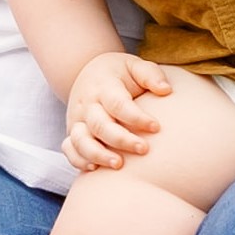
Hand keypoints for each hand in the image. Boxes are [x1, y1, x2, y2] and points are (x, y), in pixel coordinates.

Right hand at [62, 53, 177, 171]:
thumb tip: (165, 90)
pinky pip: (69, 149)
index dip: (136, 117)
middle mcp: (88, 104)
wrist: (89, 73)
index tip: (156, 127)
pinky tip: (95, 169)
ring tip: (119, 165)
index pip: (118, 104)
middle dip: (121, 140)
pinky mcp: (72, 132)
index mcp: (104, 86)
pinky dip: (78, 160)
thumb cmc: (119, 73)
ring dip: (98, 155)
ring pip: (80, 140)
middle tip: (144, 149)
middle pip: (100, 125)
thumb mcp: (134, 66)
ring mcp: (77, 120)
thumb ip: (150, 75)